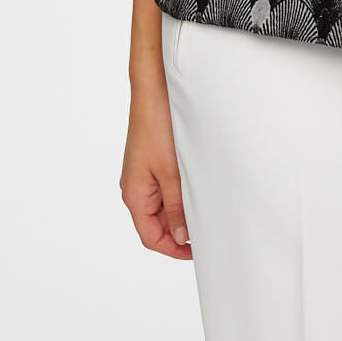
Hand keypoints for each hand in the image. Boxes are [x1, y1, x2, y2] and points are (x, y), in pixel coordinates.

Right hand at [119, 84, 191, 258]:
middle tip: (207, 230)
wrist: (153, 89)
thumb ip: (176, 207)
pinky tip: (197, 186)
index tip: (197, 252)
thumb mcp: (171, 172)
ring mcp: (143, 174)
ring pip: (163, 206)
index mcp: (134, 195)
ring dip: (182, 210)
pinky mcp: (152, 161)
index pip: (151, 237)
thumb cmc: (157, 125)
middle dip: (180, 230)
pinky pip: (165, 187)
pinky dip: (180, 193)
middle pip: (157, 224)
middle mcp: (135, 187)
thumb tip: (180, 236)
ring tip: (205, 208)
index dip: (173, 249)